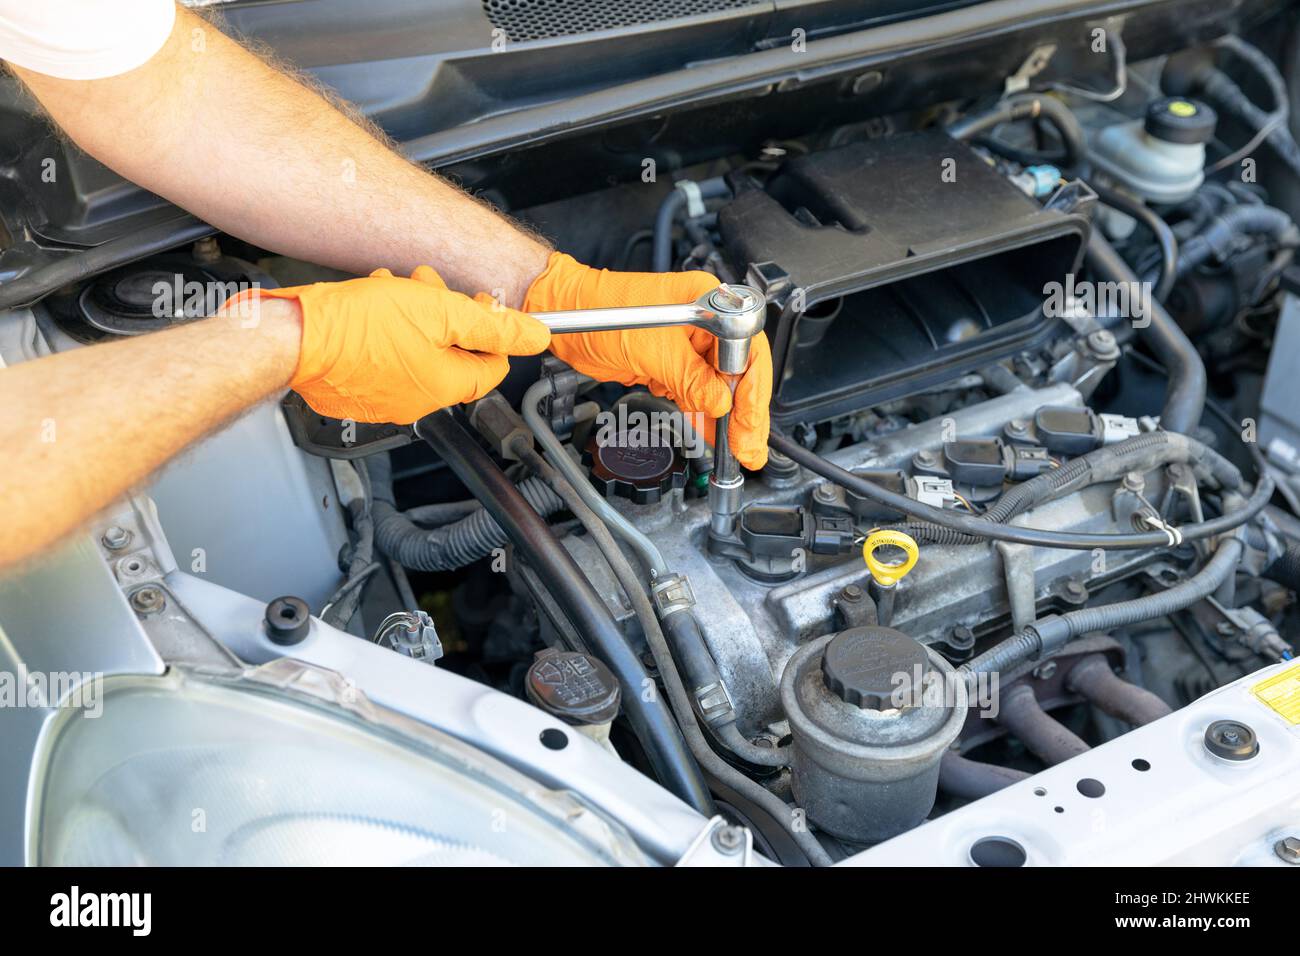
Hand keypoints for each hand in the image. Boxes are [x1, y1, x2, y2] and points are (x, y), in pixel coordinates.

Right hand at [252, 266, 549, 423]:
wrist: (294, 337)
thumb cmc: (357, 326)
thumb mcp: (440, 311)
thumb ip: (493, 326)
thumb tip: (536, 337)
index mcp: (445, 386)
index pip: (492, 366)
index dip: (489, 330)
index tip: (476, 305)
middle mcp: (417, 401)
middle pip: (453, 354)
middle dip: (447, 313)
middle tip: (429, 287)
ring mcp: (384, 399)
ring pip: (418, 350)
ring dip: (414, 313)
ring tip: (394, 289)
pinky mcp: (356, 390)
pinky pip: (386, 357)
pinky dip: (386, 328)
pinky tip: (372, 304)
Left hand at [523, 253, 771, 468]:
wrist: (566, 311)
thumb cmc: (600, 308)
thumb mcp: (654, 348)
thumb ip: (691, 378)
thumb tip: (719, 403)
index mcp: (709, 302)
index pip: (747, 351)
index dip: (751, 392)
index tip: (748, 425)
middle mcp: (704, 322)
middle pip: (738, 373)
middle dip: (745, 415)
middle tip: (749, 449)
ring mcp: (688, 344)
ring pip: (718, 388)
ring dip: (725, 421)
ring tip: (736, 451)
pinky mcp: (671, 363)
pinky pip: (695, 393)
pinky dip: (702, 416)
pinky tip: (710, 436)